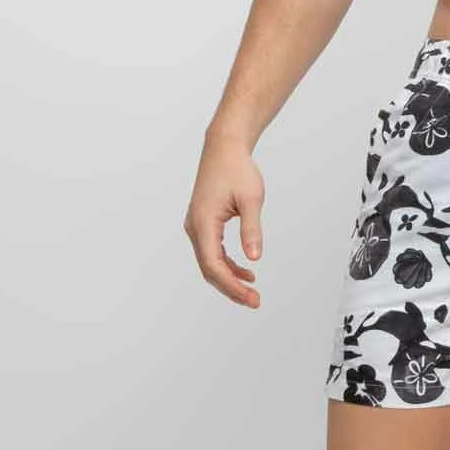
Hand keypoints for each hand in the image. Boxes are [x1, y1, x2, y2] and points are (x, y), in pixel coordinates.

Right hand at [184, 131, 265, 306]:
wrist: (224, 148)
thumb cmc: (237, 169)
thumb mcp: (251, 199)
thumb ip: (251, 229)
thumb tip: (255, 257)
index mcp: (203, 222)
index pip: (213, 264)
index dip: (231, 285)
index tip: (251, 297)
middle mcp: (194, 227)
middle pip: (209, 268)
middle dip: (230, 288)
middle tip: (255, 301)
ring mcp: (196, 226)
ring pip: (209, 262)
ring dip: (229, 278)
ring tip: (252, 291)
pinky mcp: (202, 224)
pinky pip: (212, 252)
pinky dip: (227, 265)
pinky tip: (245, 272)